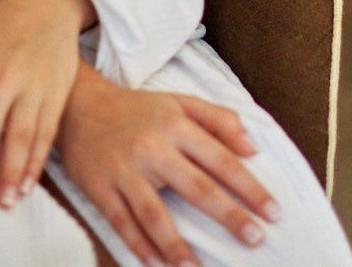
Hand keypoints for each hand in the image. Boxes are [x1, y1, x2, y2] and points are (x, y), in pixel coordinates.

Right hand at [57, 69, 277, 266]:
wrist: (78, 106)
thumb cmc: (137, 108)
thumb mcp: (179, 102)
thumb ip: (219, 119)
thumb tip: (252, 148)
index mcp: (176, 125)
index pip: (220, 160)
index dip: (249, 187)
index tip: (273, 211)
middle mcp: (153, 148)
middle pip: (196, 187)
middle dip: (228, 215)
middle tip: (255, 239)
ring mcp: (124, 170)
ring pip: (154, 213)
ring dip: (176, 244)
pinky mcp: (99, 188)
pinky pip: (121, 222)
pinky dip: (138, 244)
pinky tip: (155, 263)